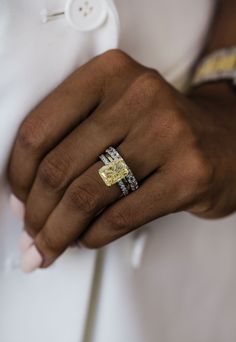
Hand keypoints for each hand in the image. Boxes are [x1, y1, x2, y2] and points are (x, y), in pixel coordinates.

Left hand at [8, 50, 235, 269]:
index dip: (19, 174)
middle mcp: (139, 96)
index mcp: (109, 73)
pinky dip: (94, 236)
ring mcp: (168, 135)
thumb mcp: (115, 112)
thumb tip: (27, 198)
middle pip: (60, 168)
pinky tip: (87, 239)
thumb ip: (71, 142)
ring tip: (51, 245)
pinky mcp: (189, 174)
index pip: (39, 129)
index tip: (19, 200)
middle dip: (37, 214)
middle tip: (32, 235)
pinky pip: (121, 216)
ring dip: (60, 232)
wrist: (223, 138)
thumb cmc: (160, 129)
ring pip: (87, 196)